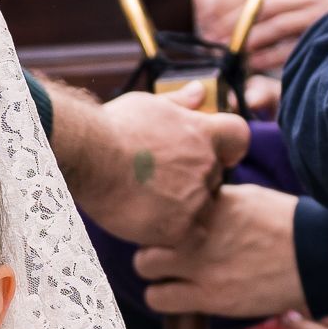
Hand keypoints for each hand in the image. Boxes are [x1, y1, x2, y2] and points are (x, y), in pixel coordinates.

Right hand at [54, 83, 251, 248]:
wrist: (89, 155)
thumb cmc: (113, 127)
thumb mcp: (149, 105)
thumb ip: (180, 103)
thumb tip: (201, 90)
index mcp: (203, 132)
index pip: (238, 138)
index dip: (227, 149)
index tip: (210, 155)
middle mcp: (206, 164)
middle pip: (214, 179)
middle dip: (194, 183)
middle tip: (160, 184)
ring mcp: (195, 197)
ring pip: (203, 210)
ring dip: (184, 210)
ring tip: (150, 206)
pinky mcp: (179, 227)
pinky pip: (190, 238)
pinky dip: (175, 236)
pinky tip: (150, 227)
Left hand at [135, 184, 302, 317]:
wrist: (318, 258)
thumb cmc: (289, 226)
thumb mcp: (249, 197)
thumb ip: (216, 200)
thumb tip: (194, 201)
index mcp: (211, 201)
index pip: (162, 200)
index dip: (160, 212)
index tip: (166, 220)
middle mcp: (199, 230)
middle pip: (144, 230)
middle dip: (150, 237)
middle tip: (164, 247)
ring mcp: (202, 264)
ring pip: (144, 265)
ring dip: (153, 269)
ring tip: (170, 273)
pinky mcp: (209, 296)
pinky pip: (159, 298)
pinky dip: (163, 296)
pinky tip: (178, 294)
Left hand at [201, 0, 327, 75]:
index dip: (228, 2)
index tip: (207, 14)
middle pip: (258, 5)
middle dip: (230, 21)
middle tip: (209, 36)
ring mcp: (317, 12)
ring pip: (272, 25)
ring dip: (244, 40)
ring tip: (224, 52)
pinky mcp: (324, 33)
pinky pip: (289, 47)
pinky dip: (266, 57)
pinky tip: (249, 65)